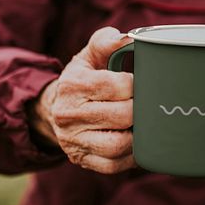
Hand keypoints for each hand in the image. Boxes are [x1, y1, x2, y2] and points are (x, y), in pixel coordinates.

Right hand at [29, 27, 135, 173]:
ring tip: (145, 124)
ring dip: (139, 136)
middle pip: (121, 116)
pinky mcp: (80, 160)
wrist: (55, 108)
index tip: (141, 82)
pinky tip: (138, 144)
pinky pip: (112, 165)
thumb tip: (128, 39)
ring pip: (117, 145)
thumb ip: (107, 41)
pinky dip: (131, 157)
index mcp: (72, 84)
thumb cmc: (83, 78)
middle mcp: (68, 114)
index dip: (136, 84)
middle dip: (141, 109)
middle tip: (148, 104)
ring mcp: (73, 141)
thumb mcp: (89, 55)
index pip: (116, 85)